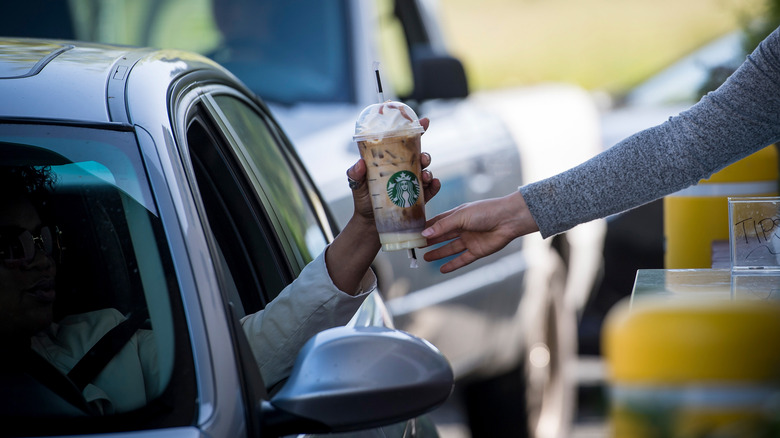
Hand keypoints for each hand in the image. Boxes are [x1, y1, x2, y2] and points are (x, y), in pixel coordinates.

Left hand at [327, 118, 438, 293]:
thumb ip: (355, 173)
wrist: (370, 225)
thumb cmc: (363, 201)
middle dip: (424, 153)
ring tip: (426, 175)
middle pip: (418, 155)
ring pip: (426, 171)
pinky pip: (430, 189)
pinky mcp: (418, 197)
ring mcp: (412, 183)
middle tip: (422, 158)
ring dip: (429, 169)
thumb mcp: (356, 184)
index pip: (403, 142)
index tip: (424, 121)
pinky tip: (434, 184)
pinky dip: (435, 185)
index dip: (415, 129)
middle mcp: (403, 169)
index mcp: (390, 161)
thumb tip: (359, 164)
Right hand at [422, 191, 537, 272]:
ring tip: (425, 257)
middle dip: (430, 241)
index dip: (426, 228)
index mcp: (457, 216)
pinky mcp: (477, 251)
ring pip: (450, 248)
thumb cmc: (485, 212)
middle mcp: (462, 228)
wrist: (508, 220)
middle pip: (443, 236)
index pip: (438, 222)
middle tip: (416, 247)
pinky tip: (442, 269)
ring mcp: (470, 240)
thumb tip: (424, 234)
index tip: (413, 233)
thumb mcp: (461, 216)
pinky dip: (453, 264)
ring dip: (438, 253)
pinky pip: (462, 259)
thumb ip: (442, 227)